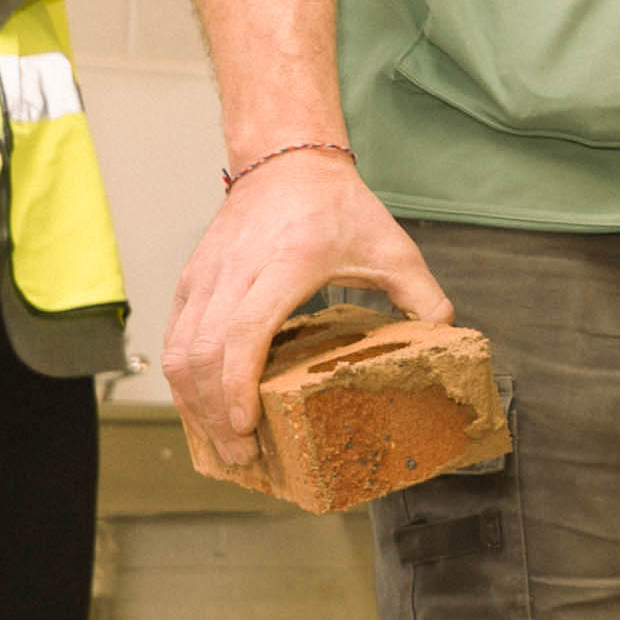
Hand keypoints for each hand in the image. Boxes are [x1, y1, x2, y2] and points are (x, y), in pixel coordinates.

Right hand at [165, 149, 447, 493]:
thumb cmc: (338, 206)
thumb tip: (445, 339)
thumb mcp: (393, 246)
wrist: (286, 161)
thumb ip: (423, 295)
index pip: (245, 331)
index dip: (237, 384)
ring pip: (180, 350)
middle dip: (216, 414)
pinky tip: (202, 411)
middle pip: (205, 353)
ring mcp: (206, 276)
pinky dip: (182, 381)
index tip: (245, 426)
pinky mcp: (191, 281)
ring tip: (222, 445)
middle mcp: (237, 270)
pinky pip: (174, 339)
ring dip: (194, 404)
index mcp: (286, 262)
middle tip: (242, 458)